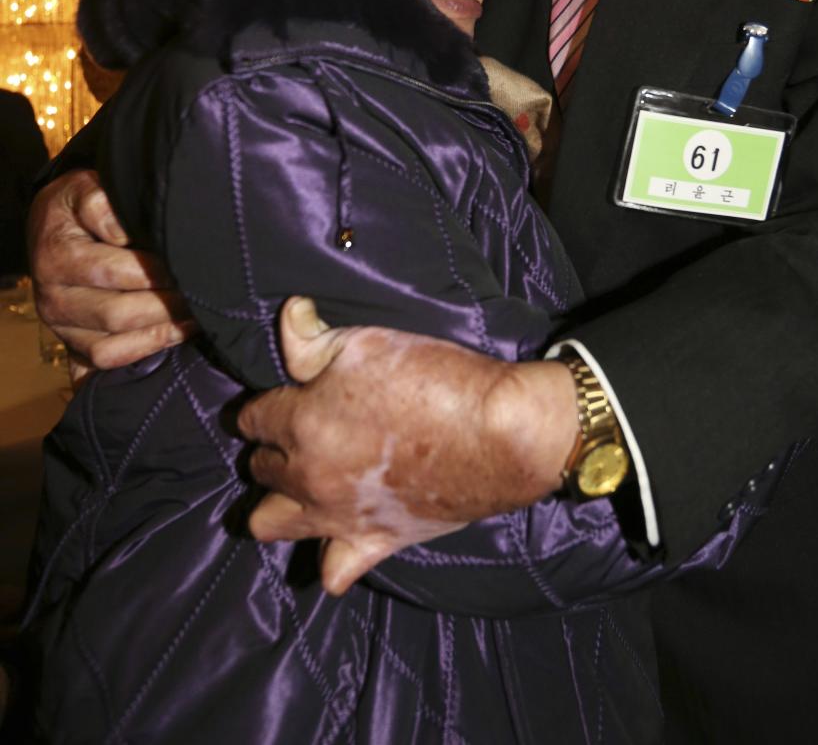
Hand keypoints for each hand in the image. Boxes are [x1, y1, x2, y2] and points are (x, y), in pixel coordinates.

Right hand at [28, 169, 195, 380]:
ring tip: (197, 316)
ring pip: (112, 345)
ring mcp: (60, 326)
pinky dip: (144, 351)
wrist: (51, 228)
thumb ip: (100, 203)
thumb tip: (122, 232)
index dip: (154, 272)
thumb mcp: (82, 188)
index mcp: (55, 255)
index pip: (111, 270)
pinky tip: (177, 332)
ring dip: (160, 333)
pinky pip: (107, 360)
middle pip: (116, 314)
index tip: (188, 264)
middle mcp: (52, 297)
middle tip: (202, 295)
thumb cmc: (77, 205)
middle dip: (165, 305)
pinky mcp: (72, 344)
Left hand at [238, 297, 577, 593]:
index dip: (265, 403)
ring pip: (270, 525)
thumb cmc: (431, 378)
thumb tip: (287, 315)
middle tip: (300, 430)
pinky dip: (328, 557)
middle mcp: (307, 476)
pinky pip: (331, 571)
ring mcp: (337, 516)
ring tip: (300, 485)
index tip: (283, 395)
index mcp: (300, 423)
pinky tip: (339, 535)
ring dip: (275, 505)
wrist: (496, 433)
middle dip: (270, 449)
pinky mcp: (374, 543)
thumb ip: (311, 339)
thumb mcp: (366, 342)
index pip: (253, 417)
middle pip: (260, 469)